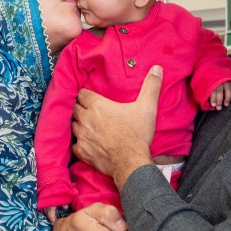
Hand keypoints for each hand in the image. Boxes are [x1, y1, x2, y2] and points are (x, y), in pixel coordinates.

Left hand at [73, 65, 161, 188]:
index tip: (91, 97)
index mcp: (98, 106)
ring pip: (73, 125)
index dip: (86, 95)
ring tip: (87, 125)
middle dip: (81, 108)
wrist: (131, 162)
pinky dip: (79, 143)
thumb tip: (156, 68)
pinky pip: (74, 144)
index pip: (82, 94)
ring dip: (79, 124)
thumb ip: (151, 86)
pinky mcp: (82, 152)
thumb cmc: (137, 134)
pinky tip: (86, 143)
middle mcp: (86, 119)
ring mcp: (82, 136)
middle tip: (90, 110)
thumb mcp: (147, 107)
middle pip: (75, 108)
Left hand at [209, 80, 230, 109]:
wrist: (218, 72)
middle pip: (219, 90)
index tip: (213, 105)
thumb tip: (209, 103)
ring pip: (228, 88)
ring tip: (226, 104)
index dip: (213, 98)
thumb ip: (208, 94)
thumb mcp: (207, 87)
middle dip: (219, 100)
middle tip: (219, 108)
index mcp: (211, 81)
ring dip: (227, 97)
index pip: (212, 90)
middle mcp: (219, 80)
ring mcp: (226, 79)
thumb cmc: (211, 84)